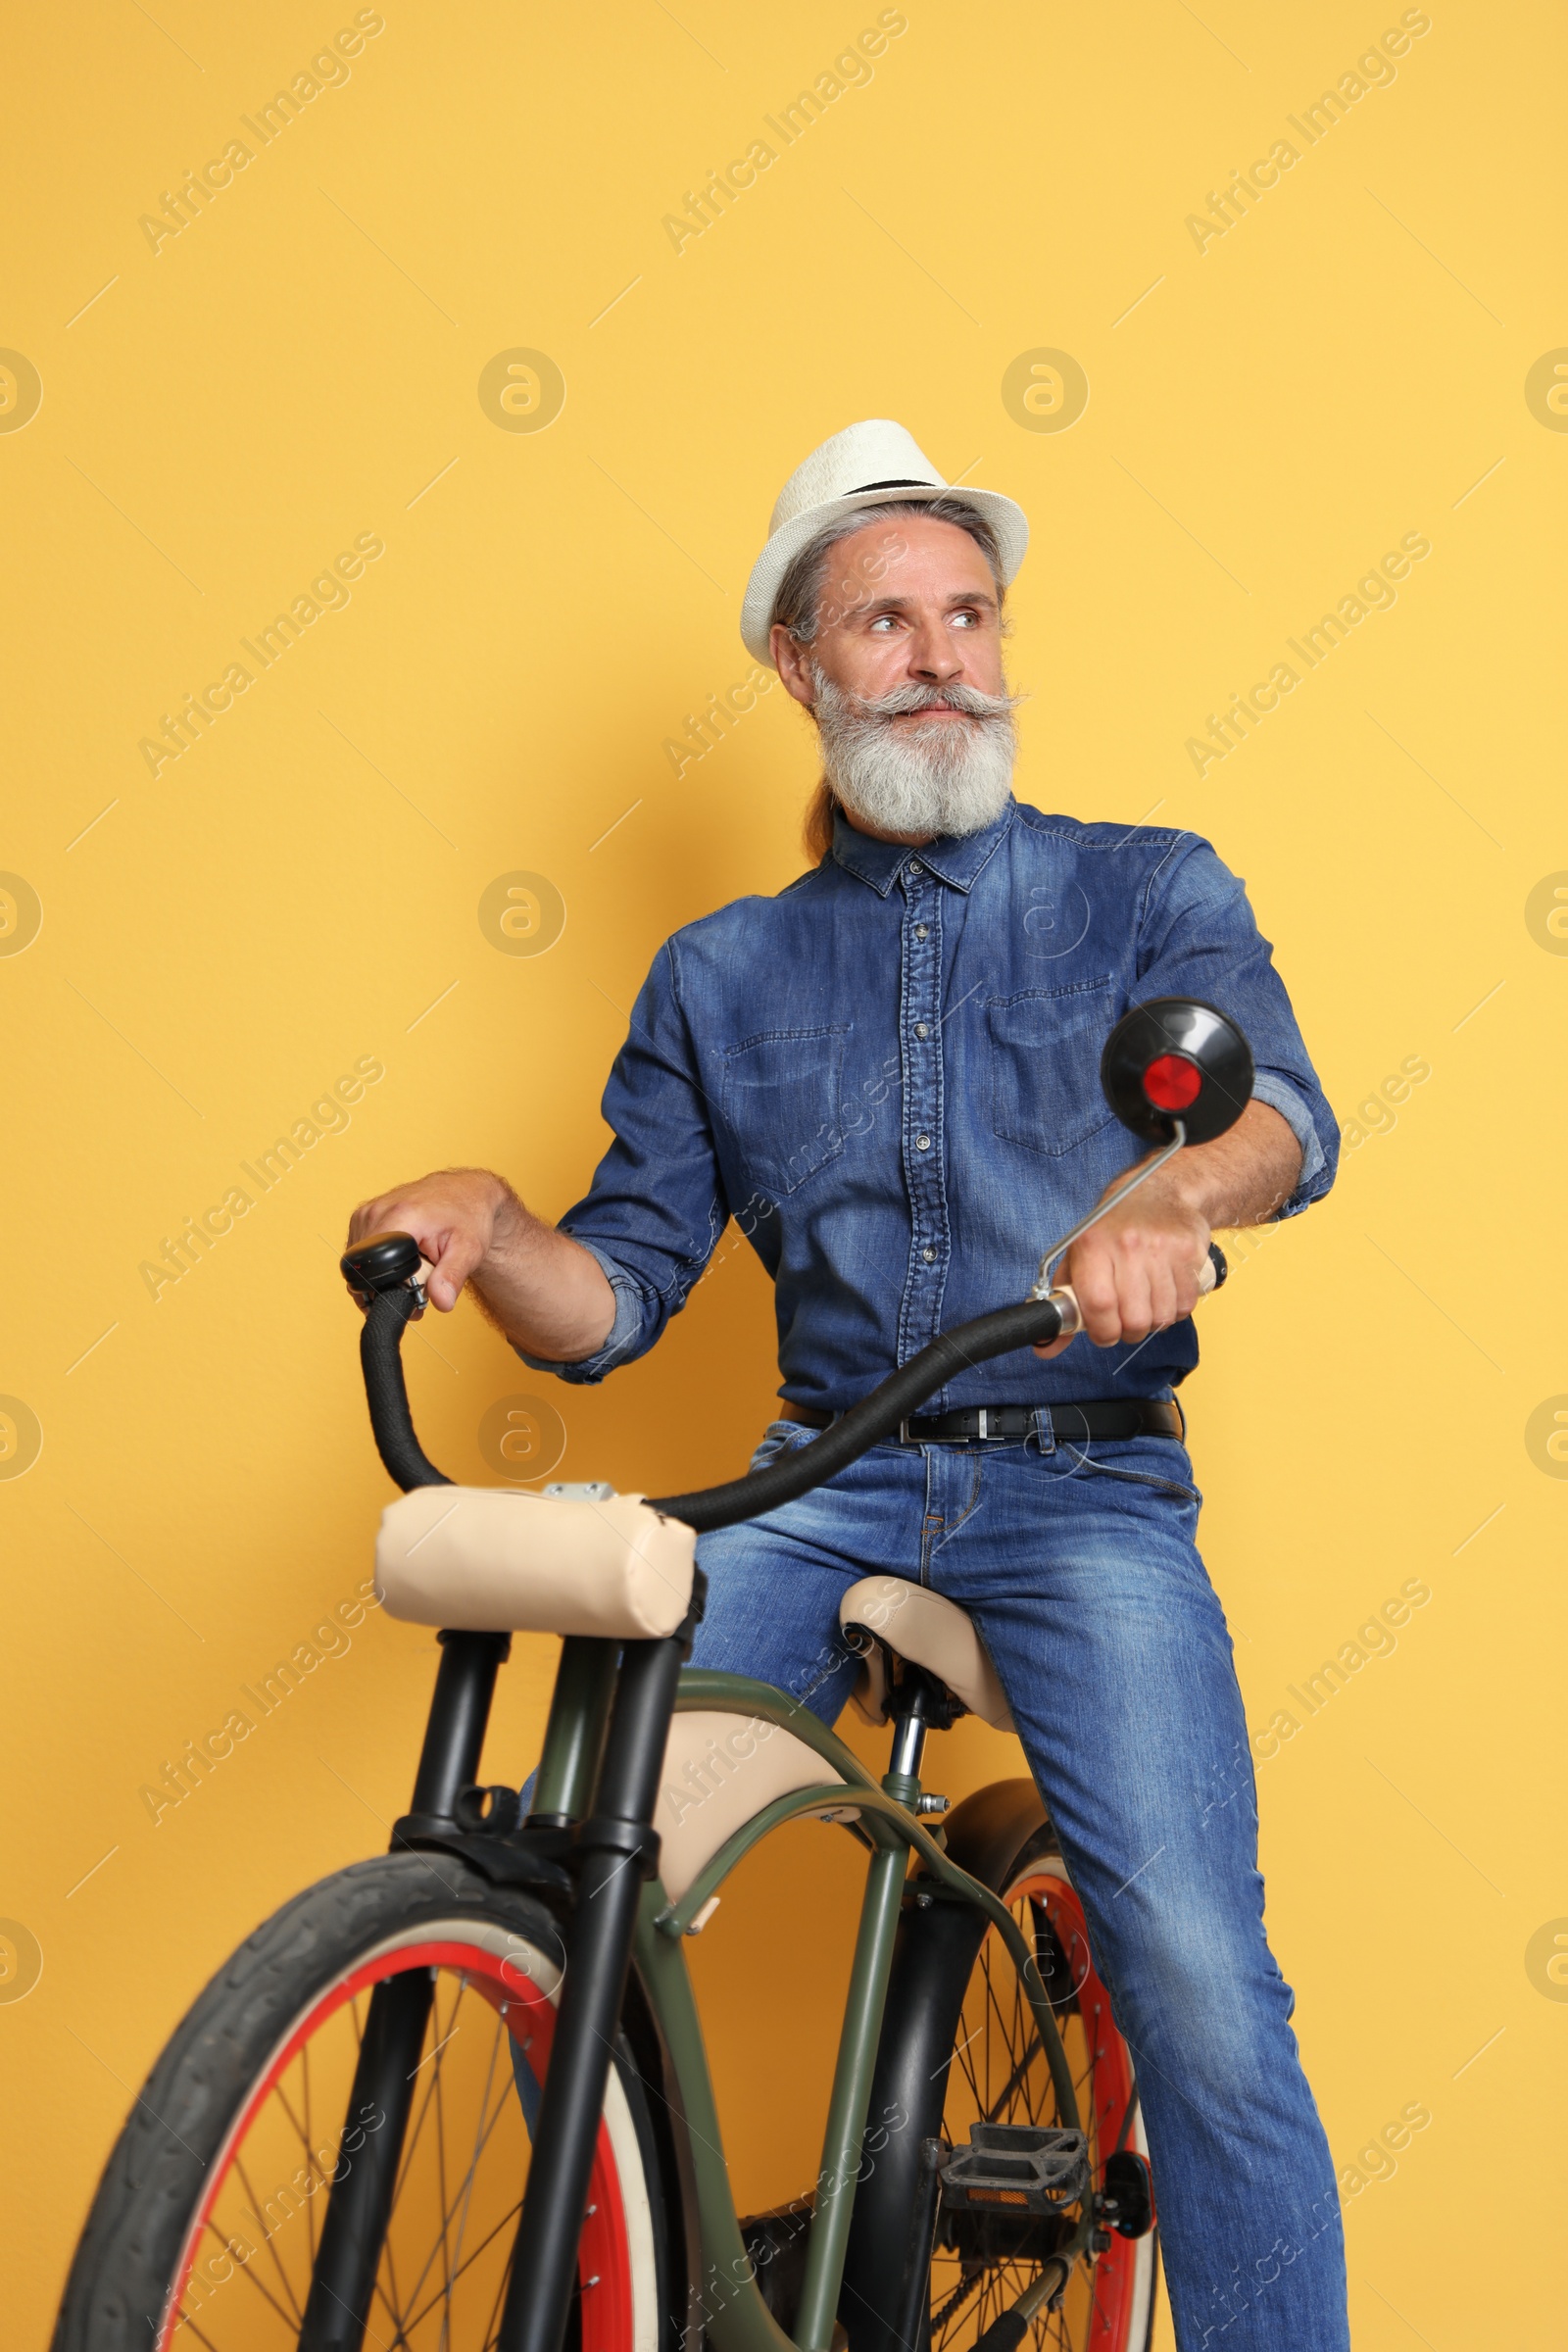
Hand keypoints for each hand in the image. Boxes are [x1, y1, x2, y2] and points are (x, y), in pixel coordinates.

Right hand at [347, 1168, 517, 1313]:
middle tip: (420, 1284)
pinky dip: (378, 1260)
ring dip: (382, 1274)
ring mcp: (367, 1213)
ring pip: (361, 1262)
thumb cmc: (467, 1218)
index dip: (390, 1291)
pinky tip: (401, 1255)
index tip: (413, 1296)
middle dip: (388, 1286)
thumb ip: (452, 1277)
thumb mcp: (468, 1250)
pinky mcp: (363, 1217)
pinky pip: (361, 1250)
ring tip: (413, 1267)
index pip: (375, 1268)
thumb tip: (442, 1301)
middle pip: (366, 1268)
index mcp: (400, 1217)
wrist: (464, 1193)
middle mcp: (377, 1212)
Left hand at [1033, 1162, 1210, 1357]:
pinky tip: (1165, 1295)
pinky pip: (1186, 1304)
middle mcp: (1128, 1245)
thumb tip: (1045, 1348)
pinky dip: (1175, 1310)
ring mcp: (1162, 1248)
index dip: (1102, 1331)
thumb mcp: (1079, 1257)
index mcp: (1093, 1245)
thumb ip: (1061, 1304)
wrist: (1159, 1191)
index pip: (1098, 1304)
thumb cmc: (1112, 1230)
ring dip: (1153, 1322)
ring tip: (1145, 1306)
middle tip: (1126, 1322)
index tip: (1104, 1334)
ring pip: (1162, 1316)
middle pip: (1134, 1319)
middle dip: (1129, 1332)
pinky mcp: (1189, 1253)